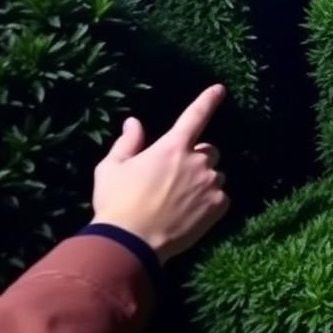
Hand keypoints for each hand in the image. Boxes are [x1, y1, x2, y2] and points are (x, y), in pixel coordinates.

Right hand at [91, 85, 228, 263]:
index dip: (208, 100)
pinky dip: (210, 203)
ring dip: (204, 181)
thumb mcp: (111, 168)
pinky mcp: (219, 206)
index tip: (220, 89)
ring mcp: (210, 184)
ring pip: (215, 175)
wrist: (131, 243)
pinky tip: (190, 214)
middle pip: (209, 151)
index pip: (195, 115)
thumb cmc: (116, 203)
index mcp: (172, 147)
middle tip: (176, 178)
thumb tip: (134, 122)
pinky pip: (221, 198)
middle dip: (197, 159)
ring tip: (180, 201)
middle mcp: (197, 161)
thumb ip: (127, 142)